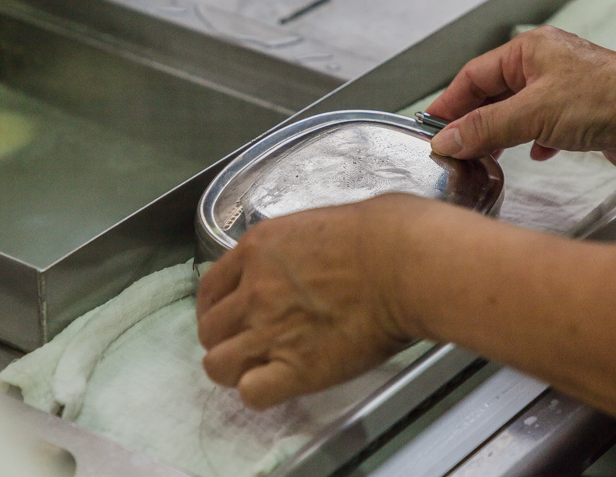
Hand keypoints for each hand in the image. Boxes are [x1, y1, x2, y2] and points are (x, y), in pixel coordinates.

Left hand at [195, 195, 420, 409]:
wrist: (405, 264)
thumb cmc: (382, 234)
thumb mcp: (320, 221)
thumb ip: (296, 244)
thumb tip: (306, 253)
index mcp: (257, 249)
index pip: (210, 288)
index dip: (217, 308)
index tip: (230, 316)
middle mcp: (253, 291)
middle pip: (209, 329)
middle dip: (225, 339)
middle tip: (249, 344)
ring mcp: (269, 330)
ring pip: (218, 365)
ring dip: (235, 369)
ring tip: (260, 368)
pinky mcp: (295, 368)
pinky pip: (252, 393)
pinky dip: (260, 393)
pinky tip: (280, 383)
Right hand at [426, 26, 615, 171]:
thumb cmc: (610, 99)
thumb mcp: (535, 113)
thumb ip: (486, 127)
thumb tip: (447, 139)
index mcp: (530, 51)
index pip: (474, 75)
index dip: (450, 102)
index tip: (430, 126)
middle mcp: (545, 66)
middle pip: (493, 94)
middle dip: (473, 121)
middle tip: (451, 146)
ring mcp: (563, 91)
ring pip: (517, 112)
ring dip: (499, 134)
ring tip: (482, 156)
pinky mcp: (581, 116)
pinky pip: (542, 128)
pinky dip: (531, 143)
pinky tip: (533, 156)